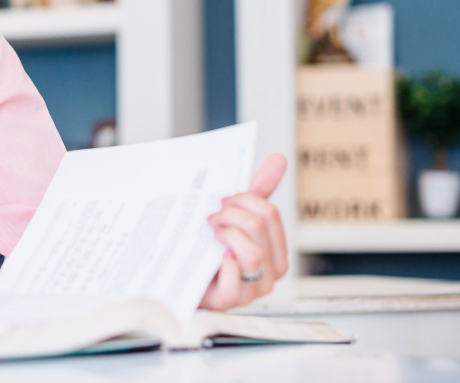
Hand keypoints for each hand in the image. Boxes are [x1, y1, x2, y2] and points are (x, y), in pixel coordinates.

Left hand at [198, 153, 288, 310]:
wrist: (180, 281)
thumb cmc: (211, 249)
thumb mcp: (234, 217)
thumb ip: (258, 191)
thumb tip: (278, 159)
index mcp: (275, 250)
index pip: (269, 213)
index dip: (242, 200)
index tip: (222, 201)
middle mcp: (270, 271)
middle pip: (258, 226)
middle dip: (229, 214)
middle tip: (211, 218)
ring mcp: (253, 288)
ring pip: (251, 252)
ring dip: (225, 236)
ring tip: (211, 237)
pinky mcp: (232, 300)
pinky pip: (234, 277)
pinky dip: (222, 264)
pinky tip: (212, 260)